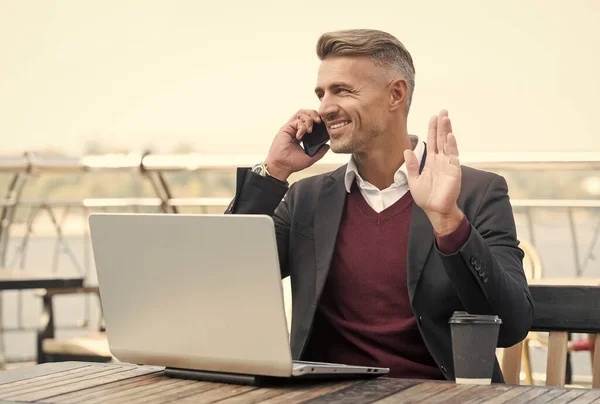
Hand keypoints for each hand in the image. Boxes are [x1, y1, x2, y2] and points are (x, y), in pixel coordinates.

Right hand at [264, 109, 329, 180]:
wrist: (282, 166)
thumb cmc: (292, 163)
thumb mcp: (310, 158)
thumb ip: (320, 152)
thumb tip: (328, 146)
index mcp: (301, 134)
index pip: (310, 121)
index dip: (317, 119)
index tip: (323, 124)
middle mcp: (296, 129)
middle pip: (305, 113)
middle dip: (314, 114)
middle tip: (319, 121)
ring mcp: (291, 128)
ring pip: (301, 113)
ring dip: (308, 119)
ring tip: (310, 129)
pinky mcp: (286, 128)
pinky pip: (296, 122)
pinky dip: (301, 127)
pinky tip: (300, 136)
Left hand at [405, 110, 462, 234]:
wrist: (435, 210)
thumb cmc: (426, 197)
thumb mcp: (413, 180)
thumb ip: (411, 165)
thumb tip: (406, 151)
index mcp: (432, 162)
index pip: (433, 141)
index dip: (433, 129)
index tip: (433, 117)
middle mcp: (441, 160)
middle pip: (441, 139)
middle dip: (441, 125)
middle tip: (442, 111)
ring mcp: (448, 164)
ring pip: (448, 144)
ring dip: (447, 131)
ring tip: (446, 118)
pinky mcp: (454, 171)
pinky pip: (453, 155)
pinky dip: (452, 145)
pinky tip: (450, 135)